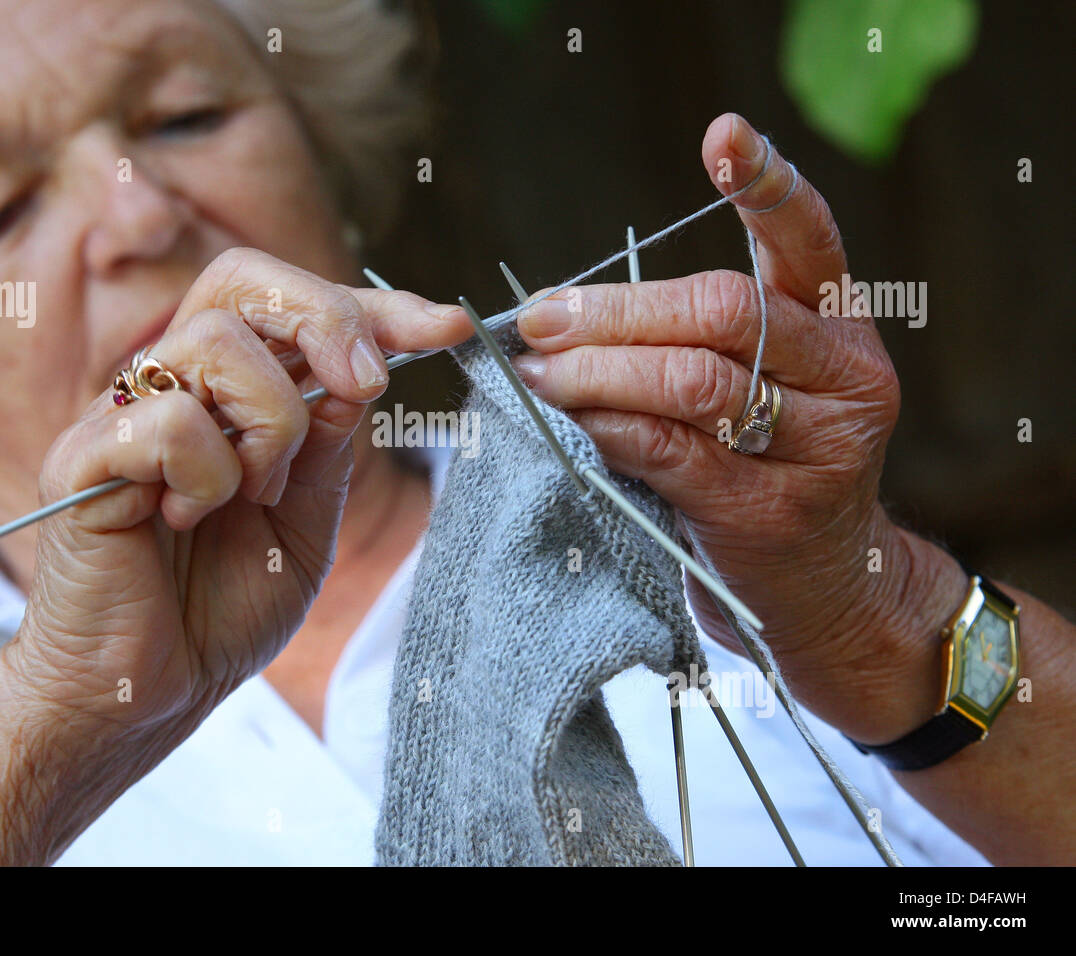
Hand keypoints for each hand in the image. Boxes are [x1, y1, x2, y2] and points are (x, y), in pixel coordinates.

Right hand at [1, 247, 469, 736]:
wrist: (150, 688)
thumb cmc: (219, 608)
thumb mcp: (307, 517)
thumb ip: (326, 441)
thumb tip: (362, 362)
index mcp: (226, 393)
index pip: (291, 305)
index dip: (374, 305)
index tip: (448, 326)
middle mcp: (173, 385)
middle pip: (240, 280)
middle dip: (325, 319)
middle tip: (367, 387)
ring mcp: (123, 414)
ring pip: (215, 344)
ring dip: (269, 426)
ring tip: (253, 495)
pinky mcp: (83, 456)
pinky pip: (171, 422)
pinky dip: (207, 477)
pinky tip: (183, 520)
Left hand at [510, 114, 908, 689]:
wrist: (824, 586)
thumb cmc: (768, 467)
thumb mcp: (761, 389)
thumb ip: (693, 341)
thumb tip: (562, 315)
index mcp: (839, 327)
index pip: (809, 239)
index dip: (766, 184)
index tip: (721, 137)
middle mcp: (844, 376)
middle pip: (722, 311)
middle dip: (616, 310)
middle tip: (539, 318)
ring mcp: (818, 448)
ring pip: (691, 381)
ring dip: (596, 371)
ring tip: (536, 372)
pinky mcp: (771, 512)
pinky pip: (671, 452)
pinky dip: (609, 428)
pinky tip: (570, 420)